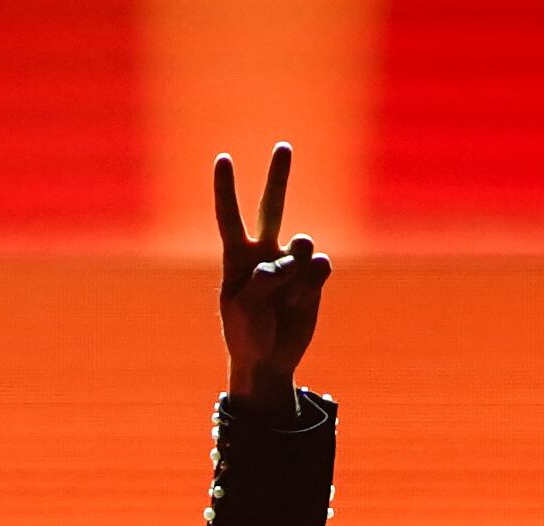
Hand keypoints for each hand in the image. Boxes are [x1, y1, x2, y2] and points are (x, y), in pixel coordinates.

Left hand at [214, 142, 331, 412]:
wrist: (269, 360)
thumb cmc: (245, 334)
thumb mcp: (243, 309)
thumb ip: (264, 280)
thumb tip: (293, 259)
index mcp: (237, 258)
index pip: (230, 217)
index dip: (227, 189)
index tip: (223, 159)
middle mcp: (264, 254)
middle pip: (273, 207)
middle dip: (278, 177)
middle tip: (283, 146)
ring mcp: (290, 264)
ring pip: (302, 243)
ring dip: (297, 264)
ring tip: (289, 291)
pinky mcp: (312, 279)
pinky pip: (320, 265)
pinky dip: (311, 283)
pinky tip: (302, 301)